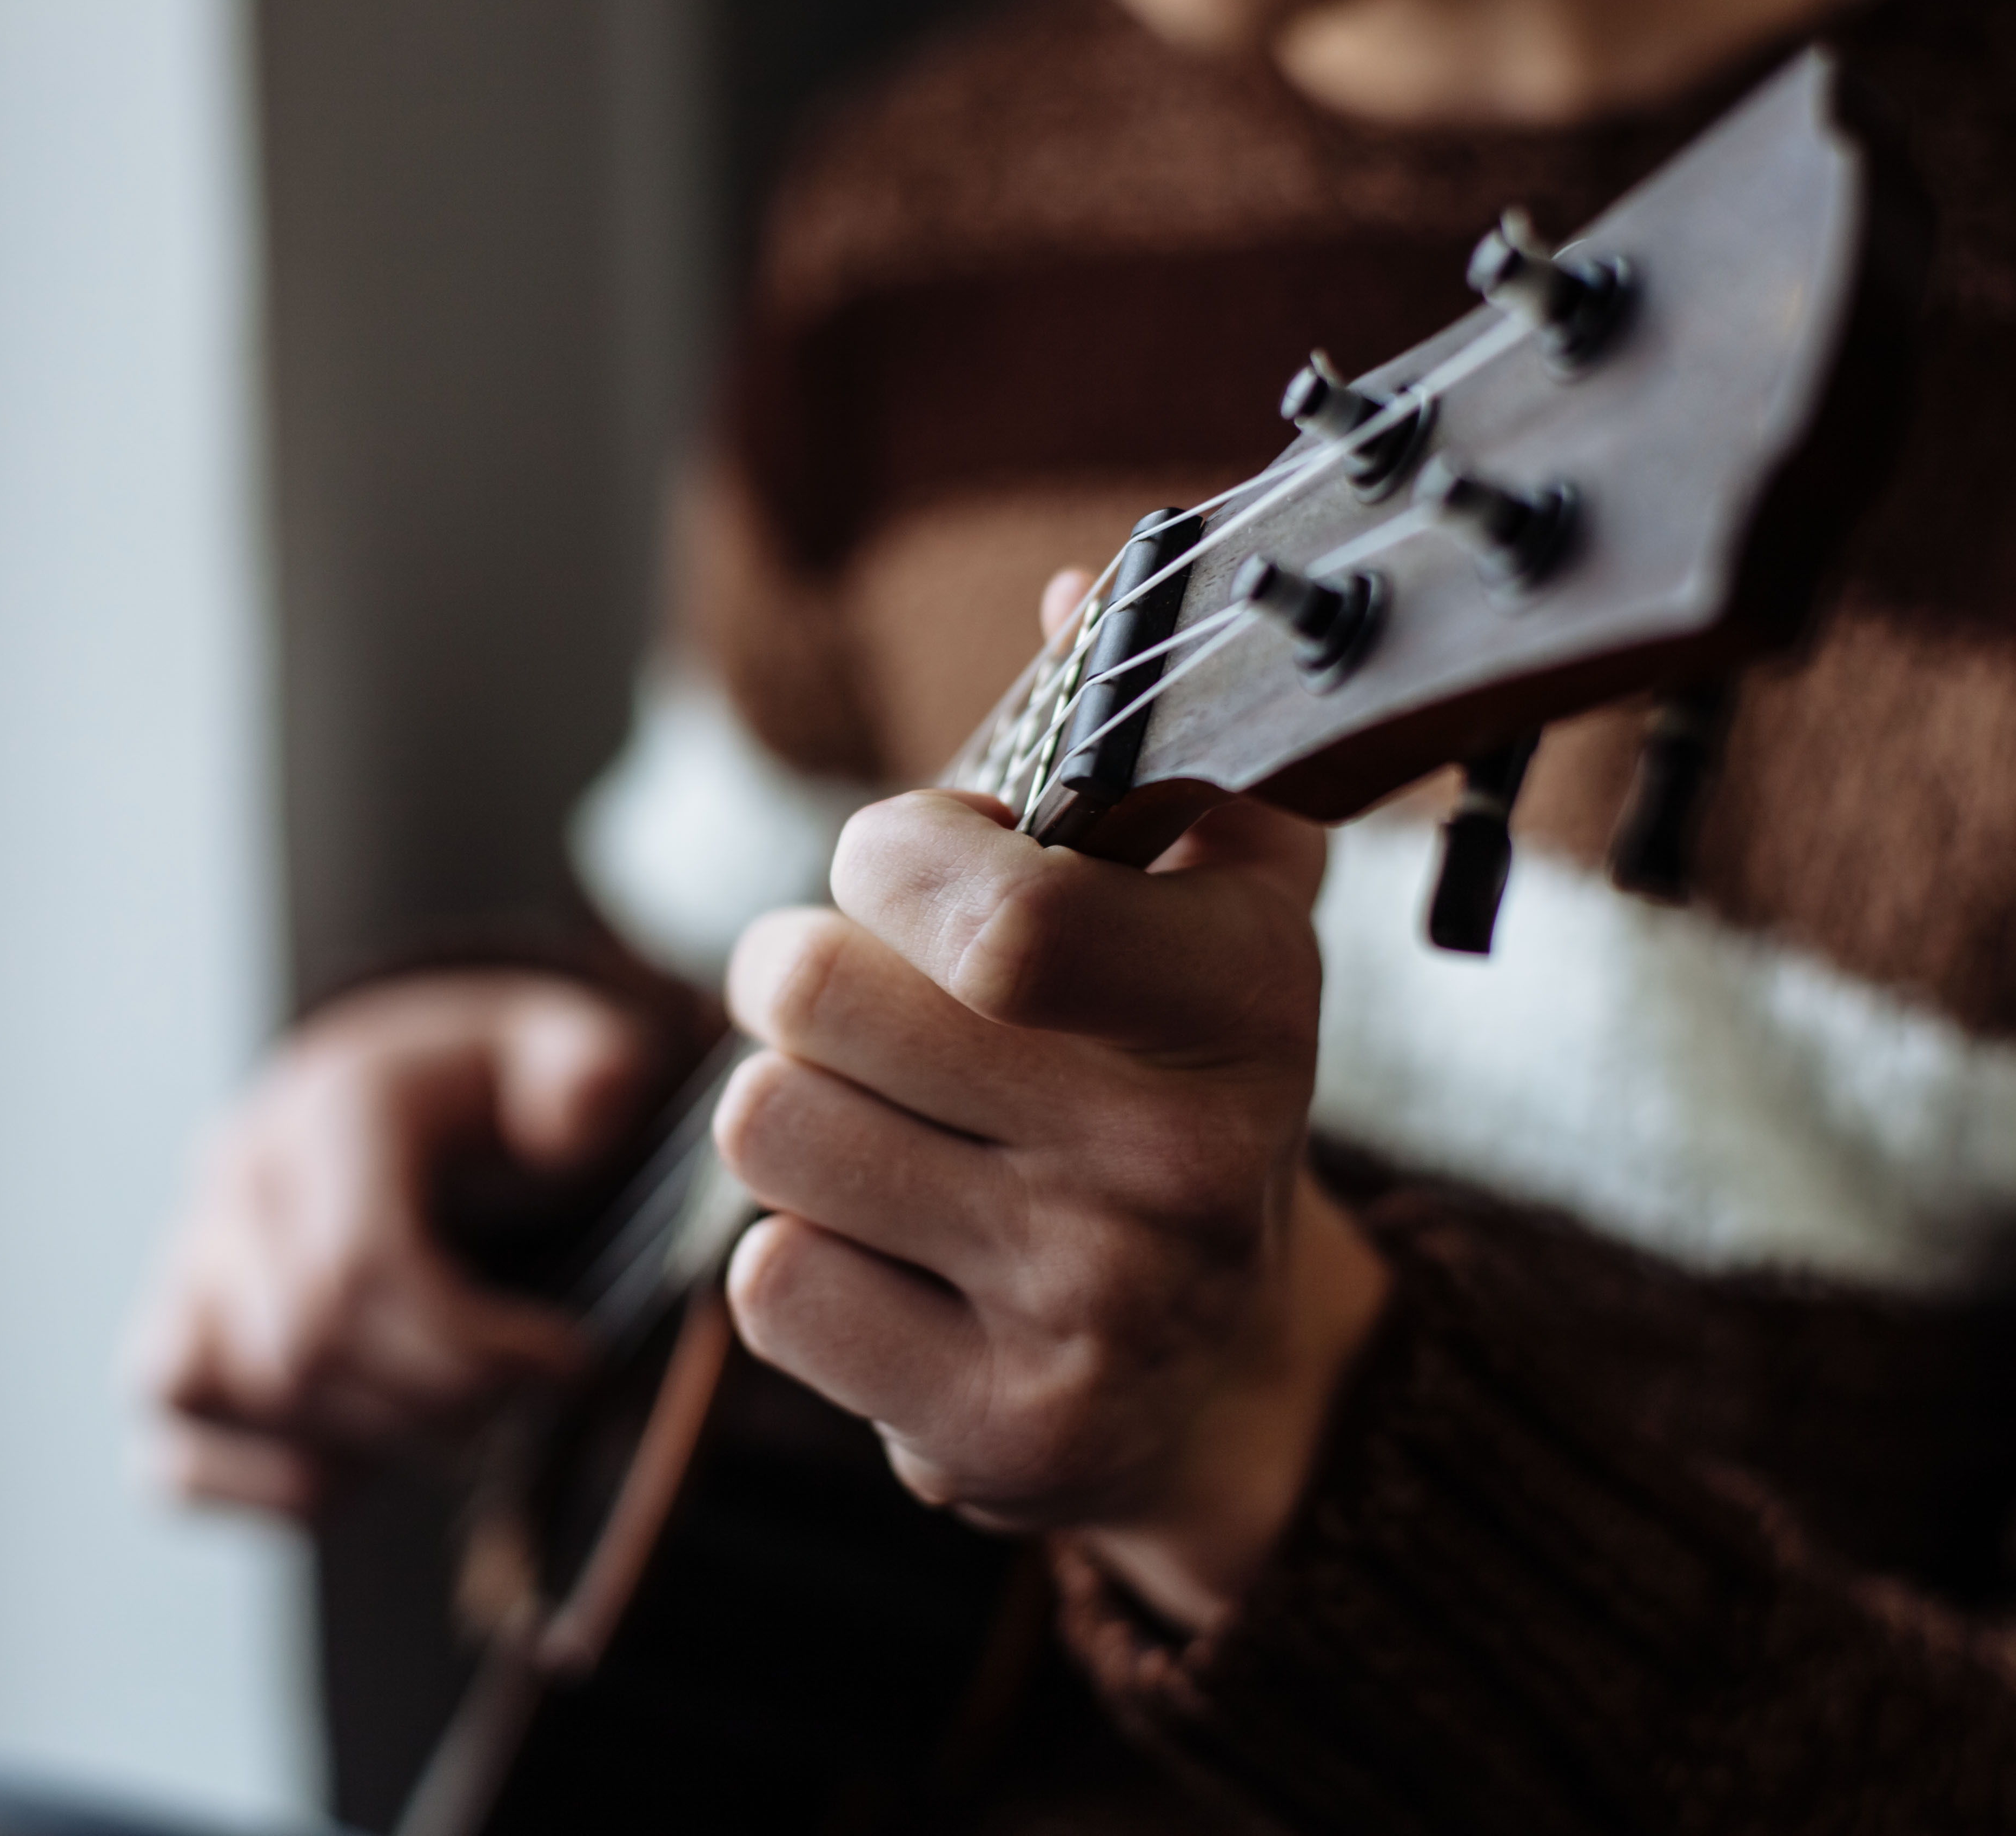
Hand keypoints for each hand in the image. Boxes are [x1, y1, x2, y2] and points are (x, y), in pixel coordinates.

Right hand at [131, 972, 657, 1515]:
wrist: (441, 1096)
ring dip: (356, 1440)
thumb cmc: (520, 1092)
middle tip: (532, 1402)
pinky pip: (168, 1453)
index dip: (473, 1347)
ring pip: (218, 1392)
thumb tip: (590, 1100)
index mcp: (335, 1106)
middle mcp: (238, 1177)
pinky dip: (267, 1485)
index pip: (361, 1268)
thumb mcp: (581, 1055)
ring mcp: (190, 1261)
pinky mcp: (174, 1340)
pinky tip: (372, 1461)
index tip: (573, 1367)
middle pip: (301, 1346)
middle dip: (438, 1401)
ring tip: (462, 1420)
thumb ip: (596, 1070)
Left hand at [716, 575, 1390, 1631]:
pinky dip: (805, 1258)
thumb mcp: (1208, 910)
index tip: (912, 869)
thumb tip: (1069, 579)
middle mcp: (1183, 1162)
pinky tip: (899, 1259)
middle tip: (861, 1003)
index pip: (996, 906)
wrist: (1217, 1373)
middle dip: (805, 972)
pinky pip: (769, 1284)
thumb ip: (1142, 743)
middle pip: (815, 993)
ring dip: (798, 1112)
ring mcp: (1091, 1312)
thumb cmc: (1176, 1091)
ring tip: (886, 1130)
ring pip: (767, 1127)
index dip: (893, 857)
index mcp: (1248, 1004)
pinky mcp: (990, 1436)